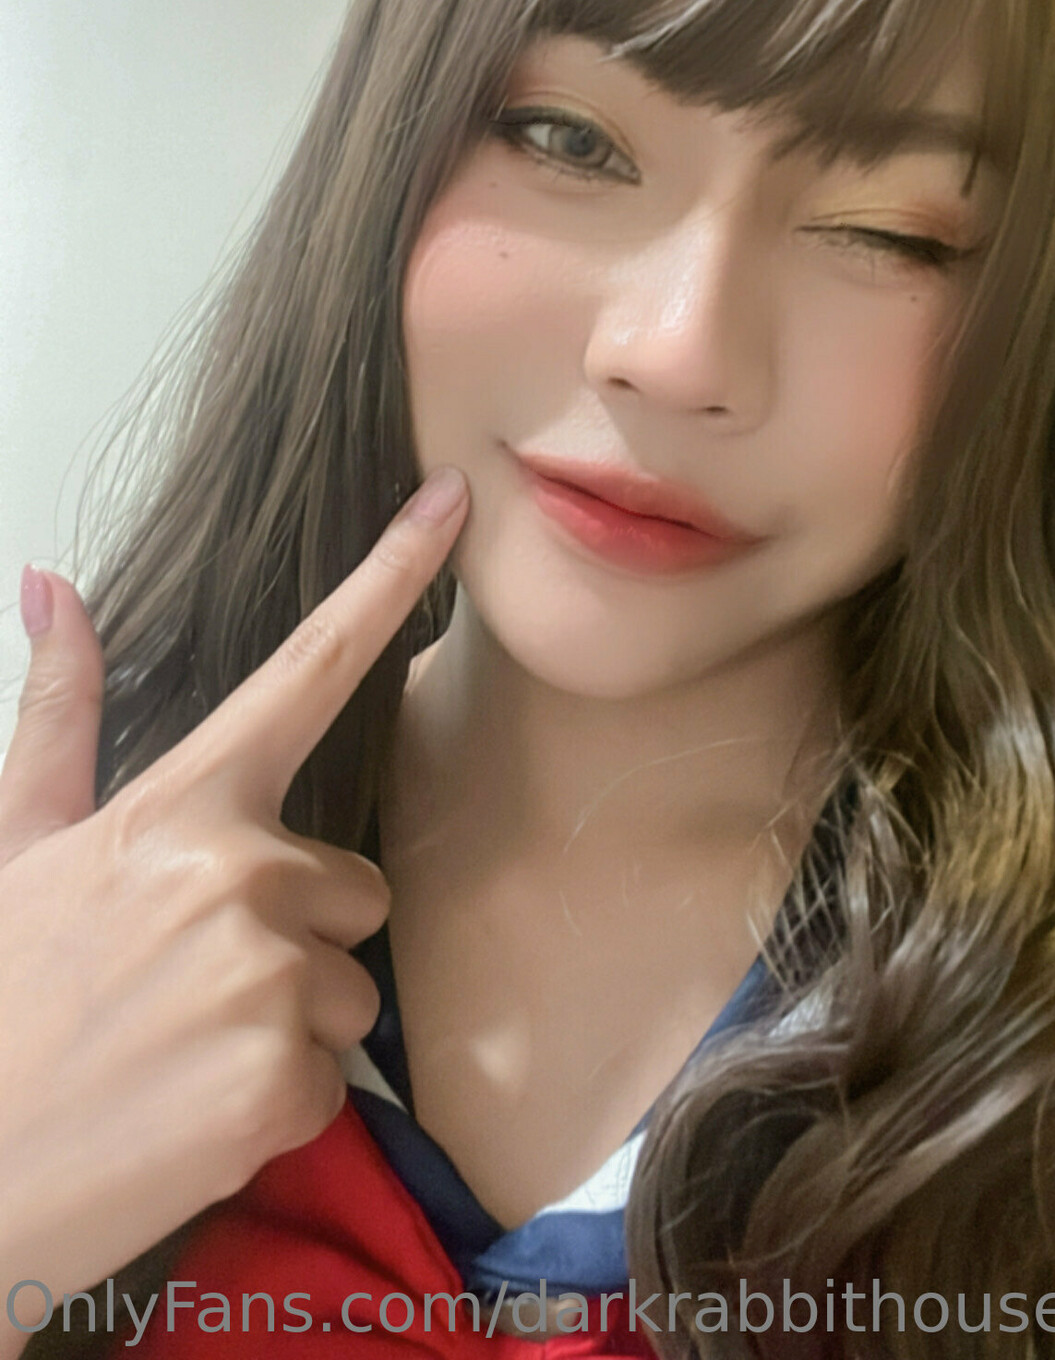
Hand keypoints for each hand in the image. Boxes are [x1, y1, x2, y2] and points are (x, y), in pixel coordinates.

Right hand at [0, 465, 468, 1320]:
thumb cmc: (0, 999)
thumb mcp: (17, 846)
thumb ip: (58, 715)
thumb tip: (52, 584)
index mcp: (182, 803)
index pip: (311, 667)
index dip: (391, 576)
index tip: (451, 502)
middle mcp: (239, 871)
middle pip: (353, 886)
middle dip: (294, 934)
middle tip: (186, 985)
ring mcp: (266, 976)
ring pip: (349, 989)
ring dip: (285, 1023)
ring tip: (180, 1048)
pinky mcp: (281, 1082)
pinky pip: (332, 1077)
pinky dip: (275, 1103)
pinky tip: (190, 1110)